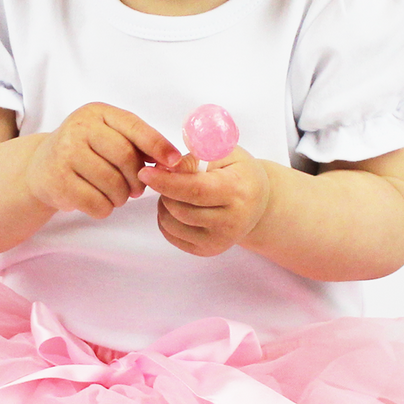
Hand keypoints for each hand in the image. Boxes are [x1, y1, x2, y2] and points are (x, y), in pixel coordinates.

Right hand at [26, 103, 182, 219]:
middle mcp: (79, 128)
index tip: (174, 162)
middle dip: (137, 179)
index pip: (134, 127)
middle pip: (125, 156)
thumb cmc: (85, 152)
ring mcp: (65, 153)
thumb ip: (138, 144)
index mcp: (98, 113)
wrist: (40, 167)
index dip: (158, 145)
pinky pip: (96, 203)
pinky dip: (104, 209)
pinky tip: (98, 203)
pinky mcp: (57, 180)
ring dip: (121, 197)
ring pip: (112, 183)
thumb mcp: (108, 137)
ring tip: (116, 196)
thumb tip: (173, 162)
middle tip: (137, 190)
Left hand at [138, 147, 271, 256]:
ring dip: (164, 203)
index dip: (166, 182)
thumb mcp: (224, 153)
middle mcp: (231, 222)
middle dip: (164, 189)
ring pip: (171, 222)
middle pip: (180, 208)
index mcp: (237, 192)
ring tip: (176, 190)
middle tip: (168, 176)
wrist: (258, 203)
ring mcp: (219, 240)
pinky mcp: (207, 250)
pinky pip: (171, 234)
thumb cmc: (239, 172)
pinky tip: (178, 205)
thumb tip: (167, 168)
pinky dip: (166, 217)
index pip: (195, 190)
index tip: (145, 172)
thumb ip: (196, 157)